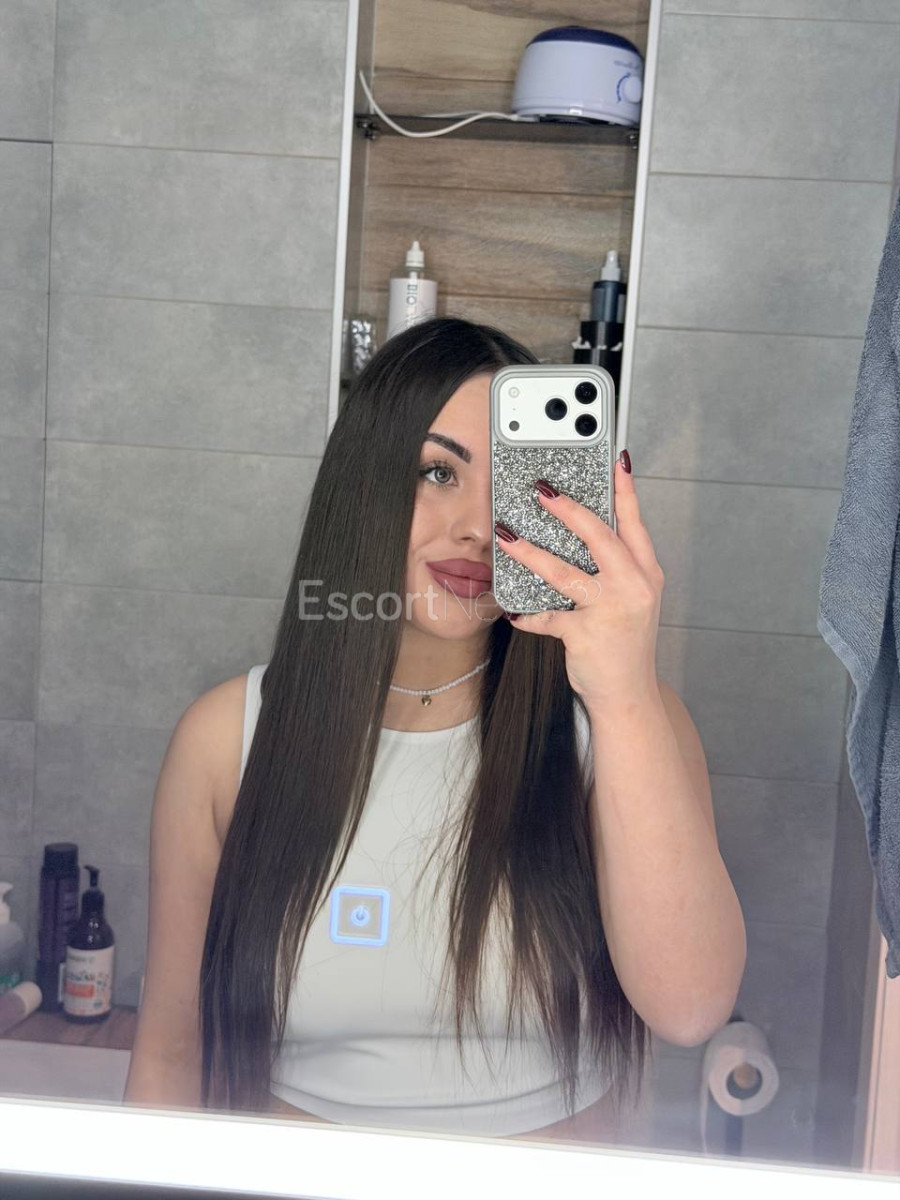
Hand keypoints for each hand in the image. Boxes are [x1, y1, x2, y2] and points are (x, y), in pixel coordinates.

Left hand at [494, 452, 663, 710]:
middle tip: (543, 490)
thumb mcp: (631, 600)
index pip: (634, 522)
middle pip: (600, 537)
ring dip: (531, 553)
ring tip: (506, 537)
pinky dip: (528, 615)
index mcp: (646, 573)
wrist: (628, 695)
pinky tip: (513, 611)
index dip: (625, 490)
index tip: (617, 459)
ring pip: (565, 572)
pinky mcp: (585, 634)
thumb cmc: (624, 643)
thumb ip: (613, 569)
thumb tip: (577, 533)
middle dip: (570, 510)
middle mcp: (634, 587)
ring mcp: (611, 610)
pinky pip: (547, 617)